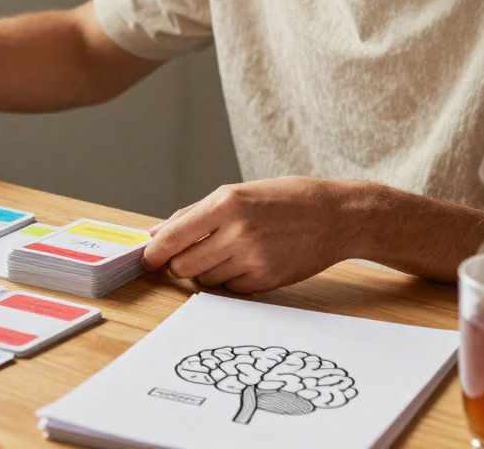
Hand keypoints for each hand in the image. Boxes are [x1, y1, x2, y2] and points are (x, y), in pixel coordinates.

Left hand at [143, 177, 366, 293]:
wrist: (335, 217)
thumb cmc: (283, 200)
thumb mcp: (236, 194)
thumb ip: (193, 215)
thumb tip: (155, 235)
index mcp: (226, 203)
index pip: (173, 238)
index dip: (154, 254)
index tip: (147, 259)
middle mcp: (238, 232)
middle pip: (183, 266)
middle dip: (179, 264)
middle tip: (190, 255)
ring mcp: (253, 258)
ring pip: (205, 280)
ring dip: (207, 271)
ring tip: (228, 252)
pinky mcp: (267, 280)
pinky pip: (230, 289)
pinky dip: (230, 280)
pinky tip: (247, 262)